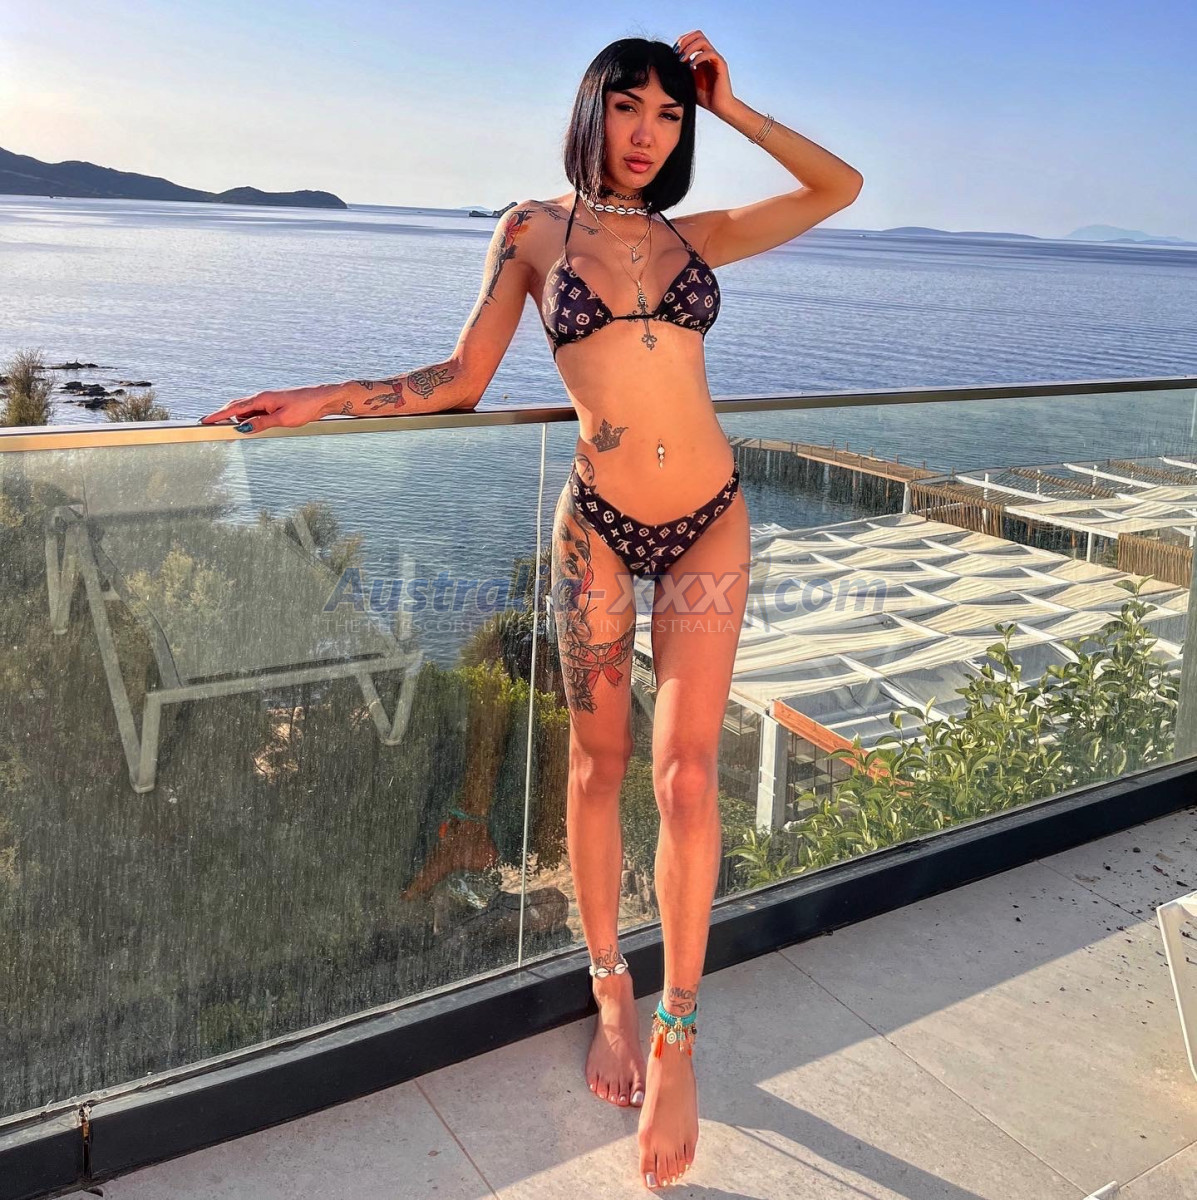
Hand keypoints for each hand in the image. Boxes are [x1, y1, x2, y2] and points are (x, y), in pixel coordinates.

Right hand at [198, 384, 332, 432]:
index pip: (234, 408)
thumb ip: (261, 423)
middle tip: (209, 425)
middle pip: (236, 407)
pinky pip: (256, 413)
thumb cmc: (305, 407)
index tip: (205, 420)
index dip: (218, 415)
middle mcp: (262, 398)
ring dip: (238, 419)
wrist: (321, 399)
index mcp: (261, 398)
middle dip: (222, 416)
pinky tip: (249, 426)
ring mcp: (268, 401)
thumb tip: (243, 427)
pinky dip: (250, 419)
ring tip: (226, 428)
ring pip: (247, 411)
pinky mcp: (274, 406)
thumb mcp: (282, 419)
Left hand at [672, 30, 734, 116]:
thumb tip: (669, 62)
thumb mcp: (688, 82)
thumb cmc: (704, 98)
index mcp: (701, 57)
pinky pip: (709, 53)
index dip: (681, 41)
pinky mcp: (721, 64)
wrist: (719, 107)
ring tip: (681, 59)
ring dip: (689, 47)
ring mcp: (715, 58)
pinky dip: (698, 57)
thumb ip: (682, 71)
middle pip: (698, 34)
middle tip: (676, 52)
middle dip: (684, 40)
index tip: (672, 52)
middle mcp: (709, 55)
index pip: (692, 39)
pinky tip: (691, 67)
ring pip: (702, 41)